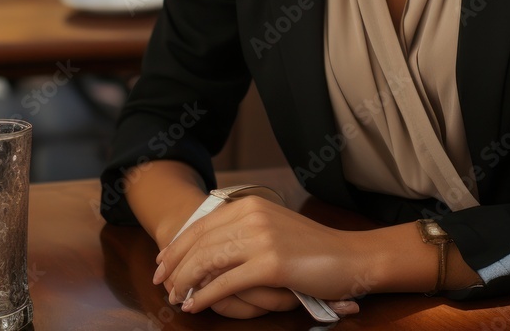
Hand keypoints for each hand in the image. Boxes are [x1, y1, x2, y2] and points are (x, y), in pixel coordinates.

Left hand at [153, 195, 369, 317]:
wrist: (348, 257)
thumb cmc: (312, 248)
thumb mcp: (274, 227)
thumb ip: (244, 230)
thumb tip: (208, 249)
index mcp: (252, 205)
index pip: (203, 225)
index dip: (178, 245)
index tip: (162, 262)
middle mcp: (254, 216)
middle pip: (200, 242)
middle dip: (175, 265)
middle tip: (161, 283)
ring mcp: (262, 239)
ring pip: (208, 261)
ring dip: (185, 282)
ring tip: (175, 297)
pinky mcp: (270, 264)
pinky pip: (225, 282)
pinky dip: (205, 296)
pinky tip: (195, 305)